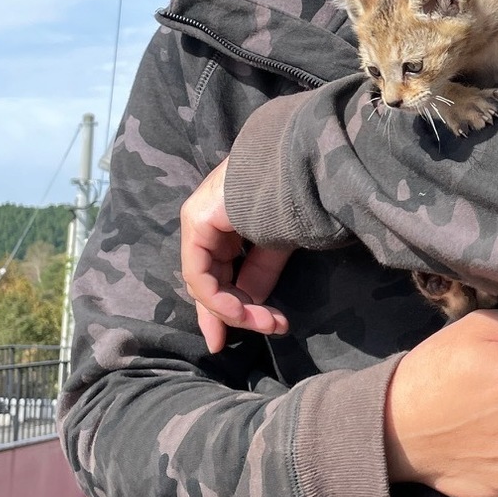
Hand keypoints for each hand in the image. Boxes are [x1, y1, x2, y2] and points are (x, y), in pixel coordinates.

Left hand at [179, 159, 293, 354]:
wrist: (299, 165)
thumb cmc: (295, 197)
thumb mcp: (277, 244)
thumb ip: (259, 274)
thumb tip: (252, 306)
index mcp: (226, 221)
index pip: (218, 271)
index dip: (229, 306)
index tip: (253, 329)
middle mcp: (207, 221)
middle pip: (209, 281)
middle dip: (234, 315)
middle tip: (265, 331)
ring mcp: (199, 220)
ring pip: (204, 283)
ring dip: (235, 311)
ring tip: (268, 323)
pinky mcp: (197, 222)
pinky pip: (200, 274)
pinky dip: (220, 299)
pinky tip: (244, 311)